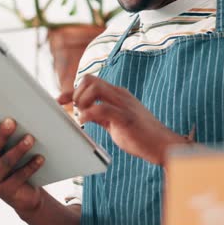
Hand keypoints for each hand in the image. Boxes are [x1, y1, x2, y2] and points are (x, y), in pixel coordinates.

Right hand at [0, 113, 44, 214]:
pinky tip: (40, 158)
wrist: (25, 195)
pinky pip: (19, 177)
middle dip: (2, 135)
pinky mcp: (5, 192)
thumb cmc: (17, 166)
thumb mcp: (9, 151)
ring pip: (6, 162)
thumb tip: (19, 118)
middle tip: (11, 122)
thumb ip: (8, 138)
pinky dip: (30, 166)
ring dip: (19, 149)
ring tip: (30, 138)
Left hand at [57, 74, 185, 165]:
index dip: (72, 90)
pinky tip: (86, 122)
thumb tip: (84, 113)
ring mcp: (124, 104)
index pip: (90, 81)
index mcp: (118, 94)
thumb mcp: (116, 122)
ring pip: (95, 87)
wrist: (164, 145)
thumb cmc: (141, 135)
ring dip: (82, 101)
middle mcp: (120, 95)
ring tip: (84, 116)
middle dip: (76, 93)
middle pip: (89, 79)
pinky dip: (89, 114)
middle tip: (78, 111)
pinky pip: (102, 108)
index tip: (60, 100)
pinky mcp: (126, 118)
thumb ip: (101, 115)